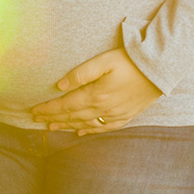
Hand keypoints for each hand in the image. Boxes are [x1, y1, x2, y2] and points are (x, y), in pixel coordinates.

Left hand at [30, 48, 161, 134]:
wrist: (160, 69)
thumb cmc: (131, 60)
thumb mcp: (104, 60)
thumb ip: (81, 73)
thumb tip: (60, 85)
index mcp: (95, 95)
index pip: (65, 105)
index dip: (49, 109)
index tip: (34, 110)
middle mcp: (103, 109)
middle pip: (72, 117)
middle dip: (52, 118)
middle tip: (36, 119)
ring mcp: (114, 115)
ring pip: (84, 124)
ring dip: (66, 126)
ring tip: (51, 127)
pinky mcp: (125, 116)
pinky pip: (103, 128)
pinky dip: (88, 131)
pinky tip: (80, 132)